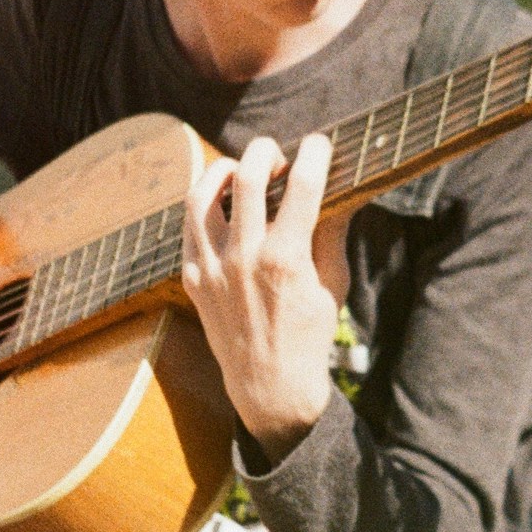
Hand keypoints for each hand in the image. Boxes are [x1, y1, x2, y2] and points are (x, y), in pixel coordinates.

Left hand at [182, 134, 340, 462]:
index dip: (315, 153)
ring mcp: (213, 268)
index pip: (303, 185)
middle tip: (279, 155)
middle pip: (249, 177)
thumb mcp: (333, 284)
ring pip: (204, 195)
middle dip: (267, 151)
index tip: (320, 144)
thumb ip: (332, 233)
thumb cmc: (310, 336)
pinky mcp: (193, 279)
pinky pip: (190, 226)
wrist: (270, 387)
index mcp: (287, 259)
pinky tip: (222, 201)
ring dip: (226, 171)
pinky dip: (205, 203)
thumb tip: (341, 190)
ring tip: (242, 170)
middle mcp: (245, 258)